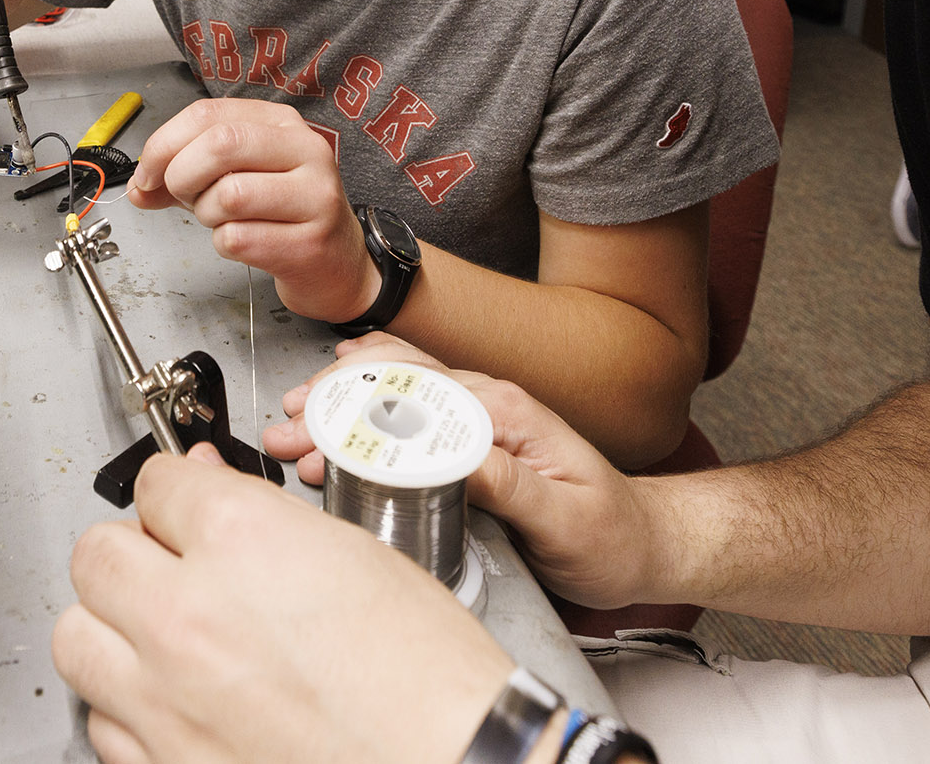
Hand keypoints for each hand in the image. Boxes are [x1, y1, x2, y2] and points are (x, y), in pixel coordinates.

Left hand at [55, 445, 515, 763]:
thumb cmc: (430, 681)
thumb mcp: (355, 556)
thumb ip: (266, 521)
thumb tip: (209, 495)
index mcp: (238, 541)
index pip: (155, 482)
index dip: (176, 488)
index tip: (183, 501)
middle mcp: (187, 616)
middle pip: (95, 554)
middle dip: (132, 551)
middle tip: (166, 561)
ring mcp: (166, 700)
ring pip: (77, 637)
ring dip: (112, 627)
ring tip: (157, 631)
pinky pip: (102, 722)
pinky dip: (128, 706)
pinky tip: (172, 699)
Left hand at [126, 99, 374, 321]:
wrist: (338, 265)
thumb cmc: (284, 214)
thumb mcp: (238, 176)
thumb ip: (185, 172)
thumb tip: (140, 186)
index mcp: (281, 123)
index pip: (207, 114)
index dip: (164, 144)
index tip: (148, 174)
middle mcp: (305, 150)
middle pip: (220, 145)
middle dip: (182, 177)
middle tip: (183, 198)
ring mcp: (314, 196)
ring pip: (229, 195)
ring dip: (207, 215)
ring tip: (223, 221)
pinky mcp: (310, 242)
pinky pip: (238, 239)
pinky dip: (225, 245)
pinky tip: (245, 243)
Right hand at [267, 347, 657, 607]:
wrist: (645, 542)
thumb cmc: (612, 535)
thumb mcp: (565, 520)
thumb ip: (508, 486)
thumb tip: (449, 458)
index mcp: (507, 414)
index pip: (416, 399)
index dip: (356, 414)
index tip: (315, 435)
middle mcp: (491, 405)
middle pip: (396, 387)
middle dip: (331, 405)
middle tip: (284, 430)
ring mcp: (481, 417)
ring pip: (397, 390)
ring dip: (340, 401)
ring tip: (293, 421)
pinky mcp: (475, 437)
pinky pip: (413, 403)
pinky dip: (369, 396)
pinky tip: (342, 391)